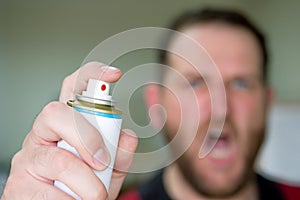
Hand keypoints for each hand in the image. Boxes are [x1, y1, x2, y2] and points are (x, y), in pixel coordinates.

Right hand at [1, 62, 137, 198]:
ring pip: (59, 160)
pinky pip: (50, 192)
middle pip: (56, 112)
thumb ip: (120, 154)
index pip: (72, 89)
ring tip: (95, 195)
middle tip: (103, 162)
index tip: (113, 74)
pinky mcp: (18, 184)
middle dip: (87, 138)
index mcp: (68, 126)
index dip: (92, 75)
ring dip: (87, 183)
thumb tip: (127, 137)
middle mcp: (44, 134)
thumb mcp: (109, 171)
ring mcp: (29, 157)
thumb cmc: (84, 189)